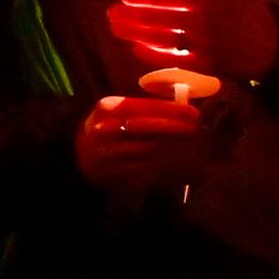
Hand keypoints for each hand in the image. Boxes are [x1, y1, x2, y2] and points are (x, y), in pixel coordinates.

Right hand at [72, 91, 211, 197]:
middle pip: (149, 129)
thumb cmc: (107, 127)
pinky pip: (148, 170)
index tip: (193, 112)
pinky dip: (167, 165)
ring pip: (151, 150)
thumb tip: (179, 104)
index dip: (171, 110)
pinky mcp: (117, 174)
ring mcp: (111, 154)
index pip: (144, 107)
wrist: (81, 156)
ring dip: (175, 147)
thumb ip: (142, 107)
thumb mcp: (115, 110)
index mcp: (107, 108)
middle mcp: (107, 130)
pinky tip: (180, 160)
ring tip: (193, 143)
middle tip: (197, 127)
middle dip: (176, 128)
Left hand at [106, 0, 277, 83]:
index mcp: (210, 1)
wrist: (274, 49)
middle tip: (110, 14)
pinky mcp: (205, 66)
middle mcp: (204, 24)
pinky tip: (136, 49)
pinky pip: (175, 60)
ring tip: (116, 29)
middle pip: (161, 19)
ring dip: (137, 34)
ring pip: (163, 39)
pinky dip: (154, 56)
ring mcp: (203, 47)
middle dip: (133, 16)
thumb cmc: (251, 13)